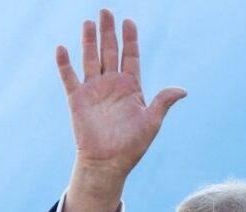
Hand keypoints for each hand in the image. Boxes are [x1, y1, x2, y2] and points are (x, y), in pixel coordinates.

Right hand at [58, 9, 185, 211]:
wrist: (108, 163)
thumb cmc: (132, 145)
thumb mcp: (151, 122)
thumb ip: (163, 102)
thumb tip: (182, 90)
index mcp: (131, 88)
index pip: (131, 57)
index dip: (130, 39)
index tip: (129, 22)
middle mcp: (112, 85)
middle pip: (110, 51)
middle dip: (108, 32)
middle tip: (106, 11)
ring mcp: (94, 90)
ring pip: (90, 59)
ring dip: (89, 41)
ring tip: (89, 22)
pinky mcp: (77, 99)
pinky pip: (69, 77)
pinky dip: (65, 64)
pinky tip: (63, 48)